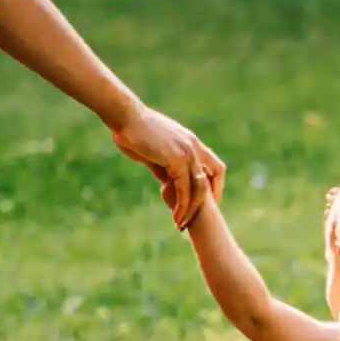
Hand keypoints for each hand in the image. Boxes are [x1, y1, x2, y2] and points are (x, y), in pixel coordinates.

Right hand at [110, 101, 224, 226]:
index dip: (214, 185)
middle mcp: (194, 147)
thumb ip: (164, 165)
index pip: (214, 166)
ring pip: (200, 188)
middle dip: (207, 201)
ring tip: (181, 224)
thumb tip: (165, 180)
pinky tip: (174, 216)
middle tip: (196, 218)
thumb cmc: (133, 131)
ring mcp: (188, 152)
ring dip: (192, 209)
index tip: (205, 202)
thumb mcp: (154, 151)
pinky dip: (181, 205)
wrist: (125, 116)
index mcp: (191, 142)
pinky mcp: (177, 160)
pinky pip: (184, 189)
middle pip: (214, 177)